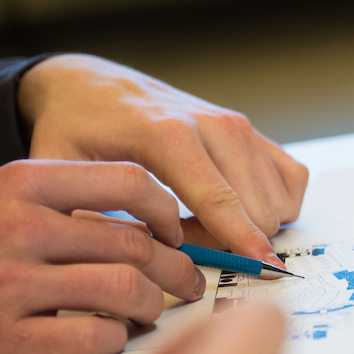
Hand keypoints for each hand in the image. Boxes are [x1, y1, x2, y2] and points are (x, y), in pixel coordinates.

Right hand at [0, 160, 203, 353]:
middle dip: (176, 267)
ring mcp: (12, 285)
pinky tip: (111, 335)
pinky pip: (93, 337)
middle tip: (188, 281)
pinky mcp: (3, 339)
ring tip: (151, 311)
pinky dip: (116, 339)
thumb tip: (147, 220)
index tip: (177, 230)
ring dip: (152, 305)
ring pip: (124, 289)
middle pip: (135, 242)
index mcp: (23, 182)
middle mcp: (21, 227)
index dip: (168, 209)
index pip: (129, 181)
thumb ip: (64, 198)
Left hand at [18, 55, 308, 264]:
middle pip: (255, 206)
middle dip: (228, 241)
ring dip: (248, 226)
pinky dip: (275, 206)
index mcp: (167, 134)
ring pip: (276, 199)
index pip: (218, 197)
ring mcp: (238, 125)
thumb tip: (137, 265)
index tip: (264, 268)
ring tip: (197, 225)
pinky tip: (239, 212)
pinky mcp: (253, 131)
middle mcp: (213, 125)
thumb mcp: (62, 172)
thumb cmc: (76, 130)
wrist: (93, 86)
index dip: (242, 238)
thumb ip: (95, 219)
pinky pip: (291, 179)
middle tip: (179, 242)